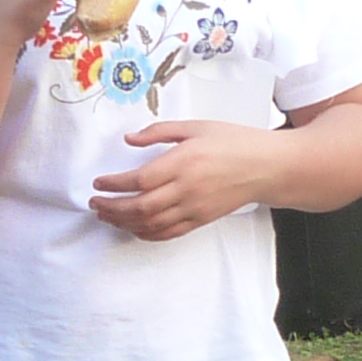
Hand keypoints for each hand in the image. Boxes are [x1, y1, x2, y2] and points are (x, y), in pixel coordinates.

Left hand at [88, 117, 277, 240]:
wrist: (266, 167)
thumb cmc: (233, 142)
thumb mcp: (195, 127)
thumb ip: (160, 132)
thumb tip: (129, 139)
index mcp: (183, 162)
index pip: (139, 180)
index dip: (114, 185)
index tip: (98, 183)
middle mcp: (187, 189)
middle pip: (140, 207)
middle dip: (112, 208)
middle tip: (95, 204)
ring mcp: (194, 208)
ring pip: (151, 224)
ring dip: (124, 222)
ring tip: (108, 216)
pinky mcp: (201, 220)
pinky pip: (168, 233)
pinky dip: (147, 233)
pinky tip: (134, 228)